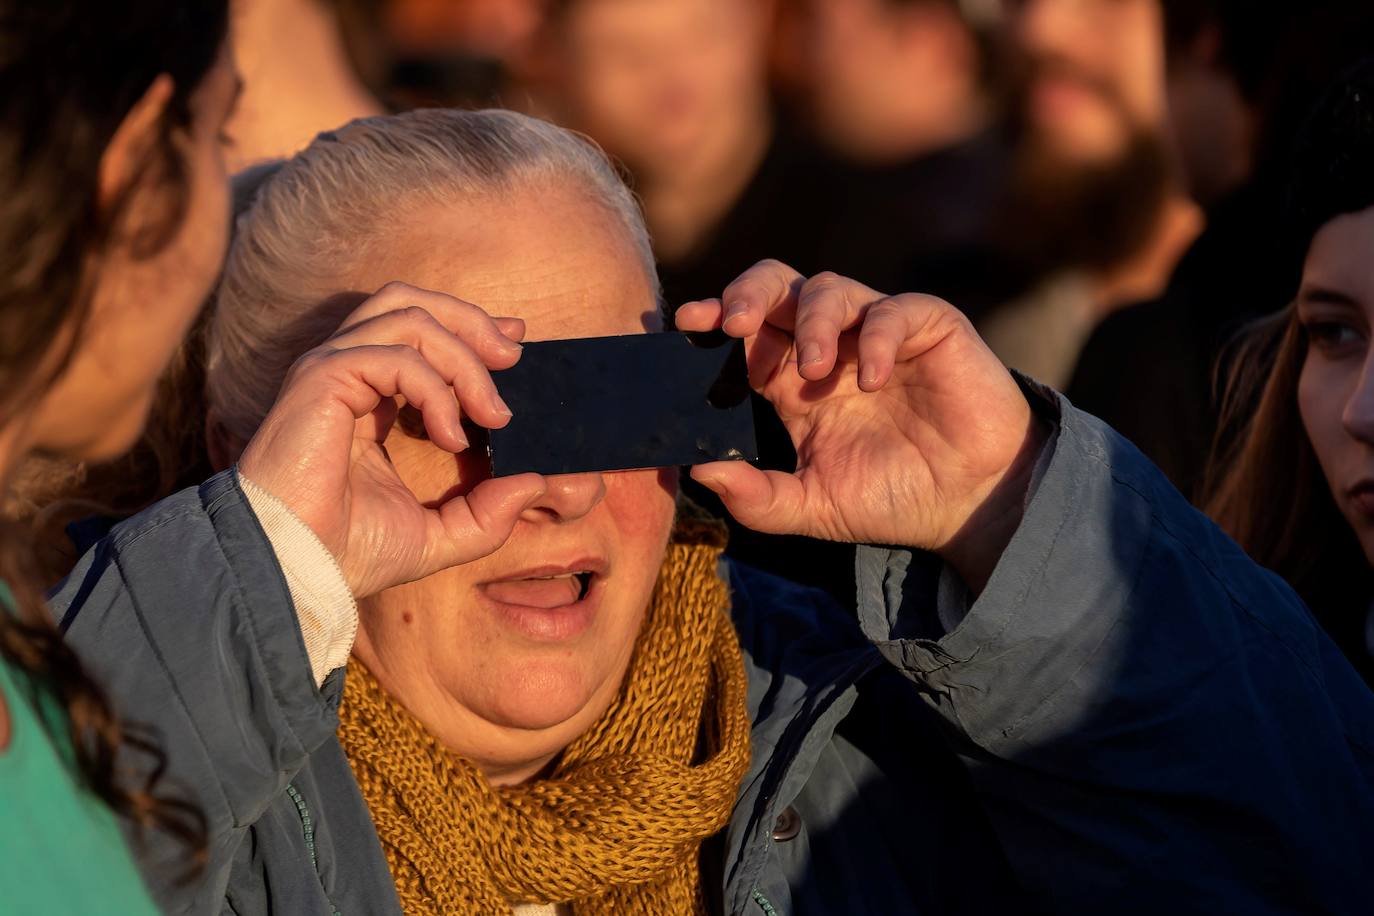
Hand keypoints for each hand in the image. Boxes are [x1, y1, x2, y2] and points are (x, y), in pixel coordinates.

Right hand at [238, 282, 547, 598]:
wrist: (294, 568)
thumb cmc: (346, 552)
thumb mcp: (437, 534)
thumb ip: (487, 512)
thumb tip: (537, 485)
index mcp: (364, 397)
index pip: (417, 332)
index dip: (469, 328)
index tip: (515, 345)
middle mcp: (344, 372)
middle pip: (410, 303)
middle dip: (472, 321)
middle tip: (515, 357)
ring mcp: (330, 370)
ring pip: (410, 318)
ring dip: (465, 359)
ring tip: (493, 414)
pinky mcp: (322, 378)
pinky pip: (395, 356)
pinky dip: (436, 389)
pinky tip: (451, 436)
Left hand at [675, 261, 1047, 591]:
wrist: (970, 505)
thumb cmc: (891, 498)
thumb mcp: (812, 508)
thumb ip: (756, 498)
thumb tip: (698, 470)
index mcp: (792, 379)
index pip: (745, 332)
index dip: (713, 320)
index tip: (685, 325)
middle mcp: (830, 345)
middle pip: (777, 287)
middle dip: (747, 293)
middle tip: (730, 322)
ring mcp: (876, 332)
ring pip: (828, 288)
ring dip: (811, 323)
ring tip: (812, 370)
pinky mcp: (928, 328)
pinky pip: (893, 311)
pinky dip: (874, 338)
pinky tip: (870, 380)